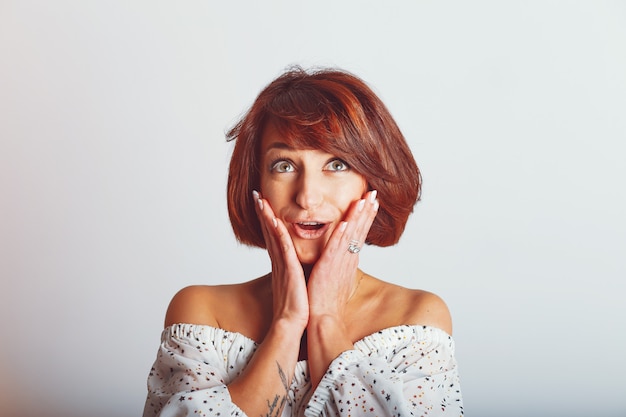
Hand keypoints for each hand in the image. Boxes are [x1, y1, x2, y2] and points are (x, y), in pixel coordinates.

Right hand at [253, 191, 308, 331]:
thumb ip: (295, 272)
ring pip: (273, 235)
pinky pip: (282, 246)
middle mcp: (279, 262)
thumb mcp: (295, 284)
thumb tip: (299, 266)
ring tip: (260, 200)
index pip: (274, 237)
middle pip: (269, 232)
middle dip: (263, 213)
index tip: (264, 205)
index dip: (268, 220)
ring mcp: (281, 265)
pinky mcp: (287, 270)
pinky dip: (278, 231)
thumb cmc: (296, 307)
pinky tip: (274, 219)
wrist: (293, 324)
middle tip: (256, 195)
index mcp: (282, 264)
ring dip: (266, 217)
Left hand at [307, 190, 378, 317]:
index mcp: (348, 259)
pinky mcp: (328, 269)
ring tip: (363, 200)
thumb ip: (340, 262)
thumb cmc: (326, 300)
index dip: (366, 216)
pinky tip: (344, 223)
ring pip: (351, 236)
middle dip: (367, 210)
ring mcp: (339, 263)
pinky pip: (336, 250)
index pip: (360, 233)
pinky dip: (340, 236)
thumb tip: (343, 254)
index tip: (372, 200)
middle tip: (373, 192)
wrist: (323, 318)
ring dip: (357, 217)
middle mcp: (347, 259)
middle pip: (360, 230)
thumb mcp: (336, 276)